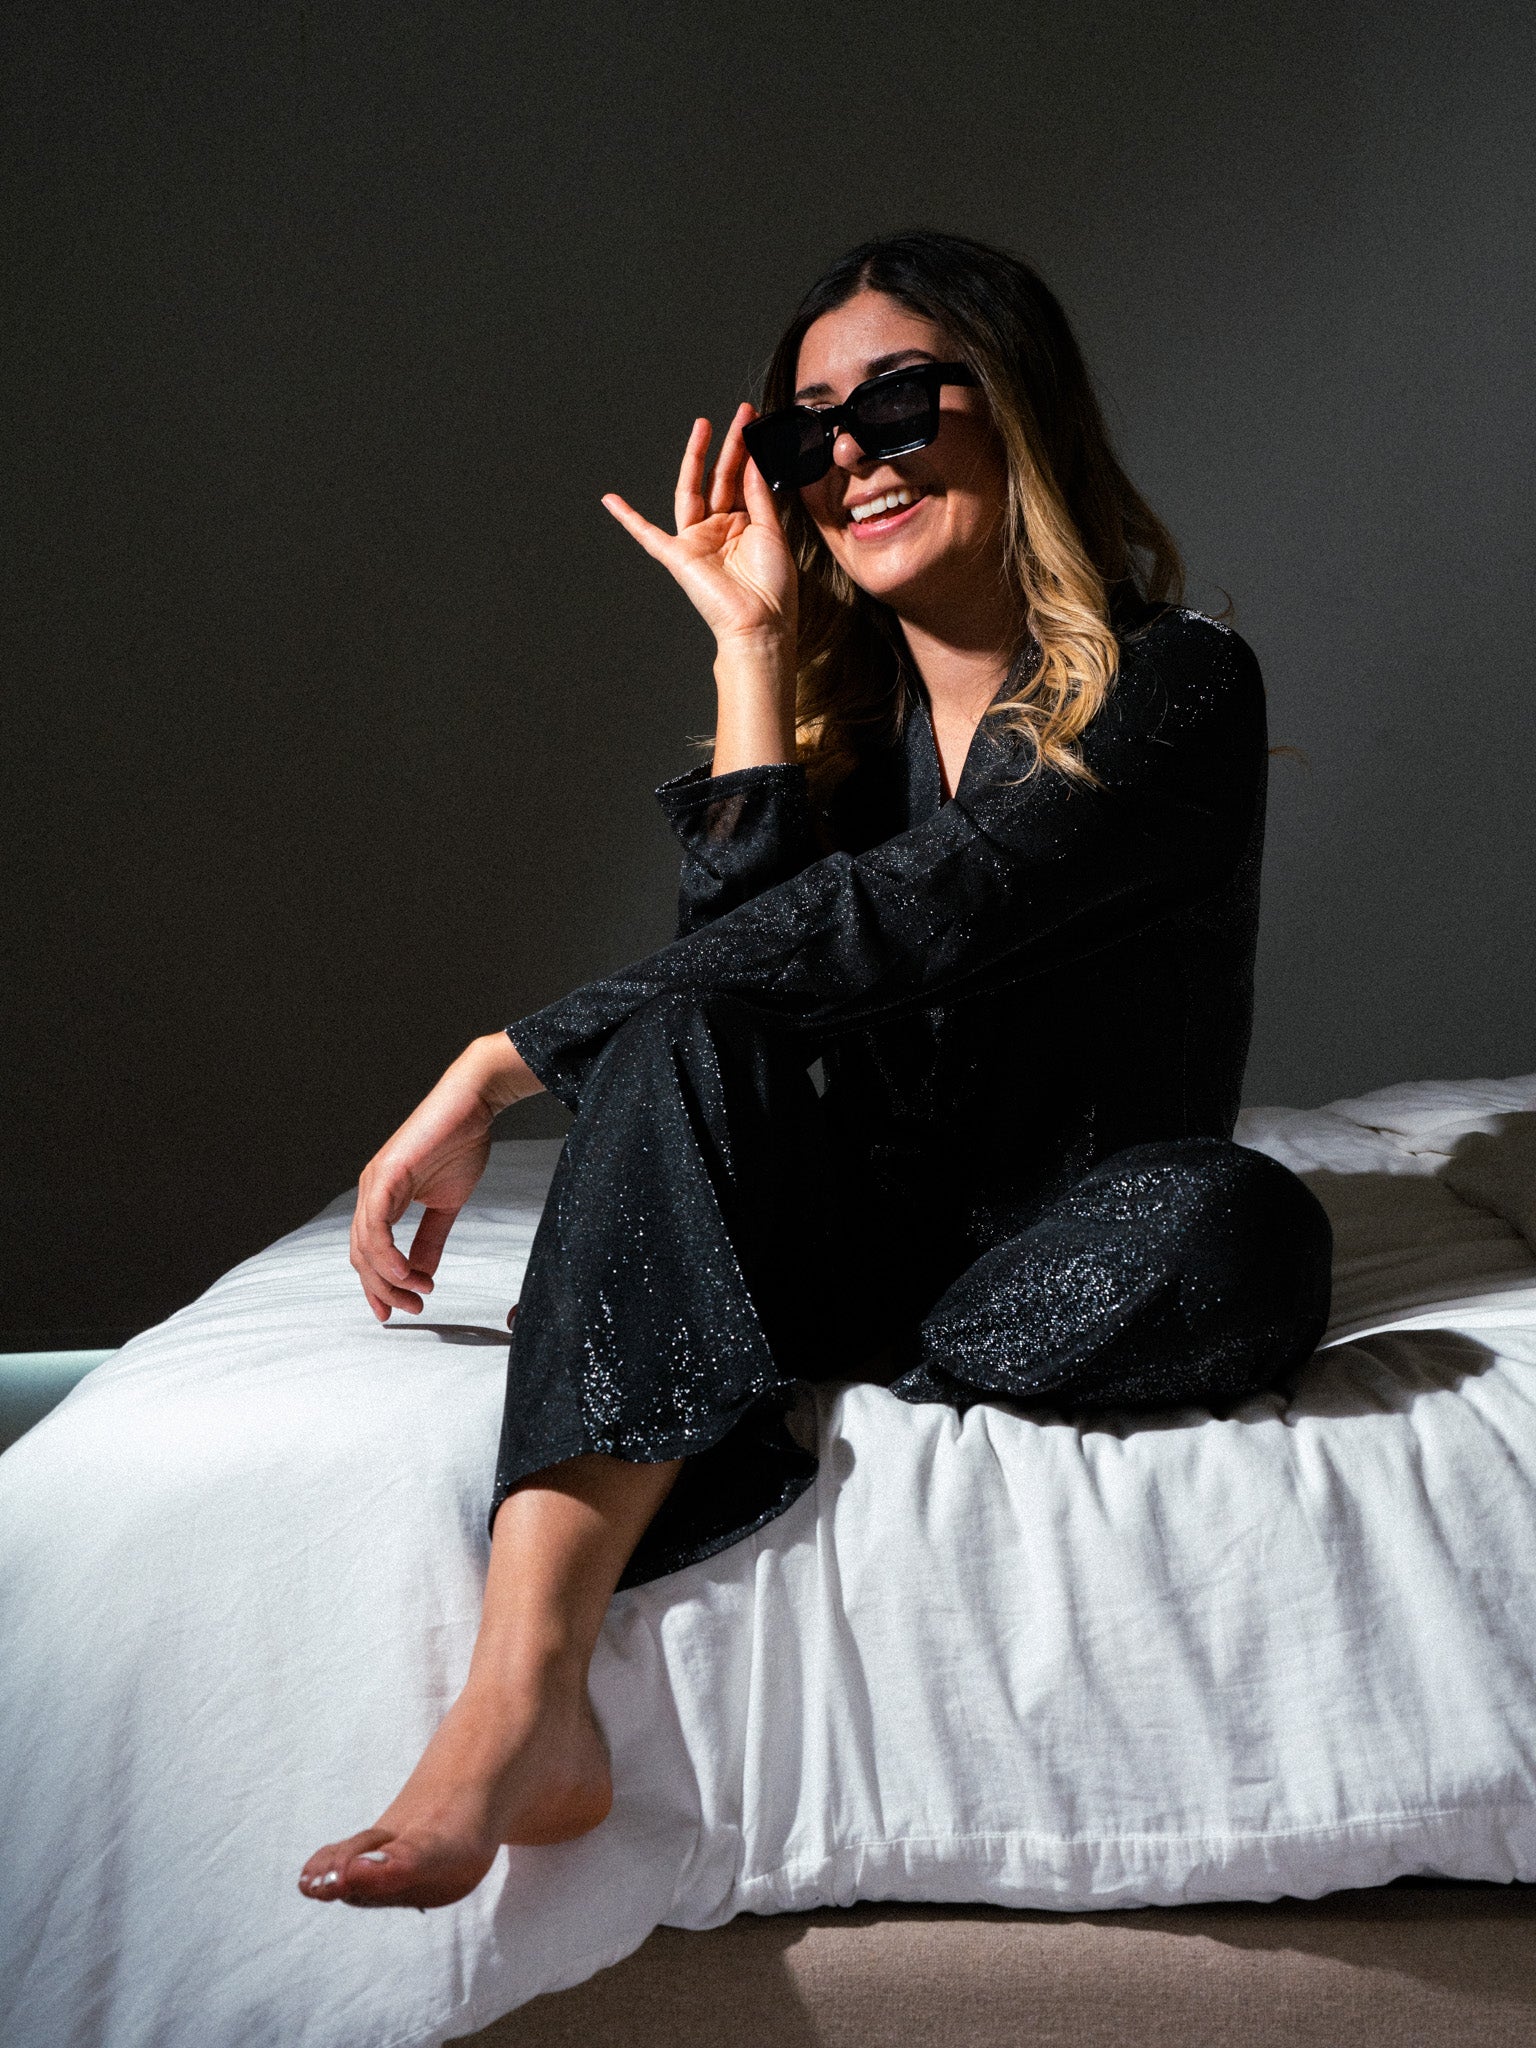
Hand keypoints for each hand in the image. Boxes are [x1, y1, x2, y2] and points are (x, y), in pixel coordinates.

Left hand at [350, 1033, 537, 1321]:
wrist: (474, 1104)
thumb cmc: (461, 1144)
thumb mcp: (446, 1204)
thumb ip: (432, 1239)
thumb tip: (423, 1273)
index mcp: (382, 1198)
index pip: (369, 1253)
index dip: (379, 1286)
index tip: (400, 1310)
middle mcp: (370, 1192)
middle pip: (362, 1256)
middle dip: (385, 1290)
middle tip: (413, 1307)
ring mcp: (375, 1182)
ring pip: (366, 1245)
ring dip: (389, 1278)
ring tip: (416, 1293)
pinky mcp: (386, 1174)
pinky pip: (377, 1224)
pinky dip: (388, 1253)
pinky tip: (406, 1273)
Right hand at [602, 404, 796, 650]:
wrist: (761, 624)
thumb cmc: (773, 588)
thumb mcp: (772, 533)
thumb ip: (759, 496)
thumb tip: (753, 461)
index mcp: (743, 526)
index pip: (742, 481)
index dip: (748, 453)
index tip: (755, 423)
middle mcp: (718, 530)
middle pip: (720, 478)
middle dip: (729, 446)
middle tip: (741, 413)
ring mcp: (696, 541)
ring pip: (692, 491)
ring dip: (695, 458)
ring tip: (703, 425)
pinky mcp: (677, 557)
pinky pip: (647, 534)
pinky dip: (628, 518)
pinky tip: (610, 500)